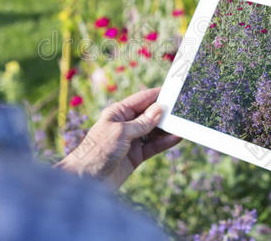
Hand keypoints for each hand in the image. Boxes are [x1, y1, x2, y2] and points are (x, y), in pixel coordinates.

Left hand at [56, 88, 181, 188]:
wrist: (86, 179)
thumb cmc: (98, 150)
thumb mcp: (121, 132)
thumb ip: (142, 122)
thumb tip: (159, 109)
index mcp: (118, 112)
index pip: (141, 99)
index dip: (157, 95)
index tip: (174, 90)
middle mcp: (125, 124)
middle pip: (149, 115)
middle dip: (165, 112)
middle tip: (184, 108)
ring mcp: (131, 140)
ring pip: (154, 131)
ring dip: (167, 128)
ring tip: (184, 123)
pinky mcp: (136, 156)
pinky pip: (154, 146)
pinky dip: (165, 143)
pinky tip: (177, 138)